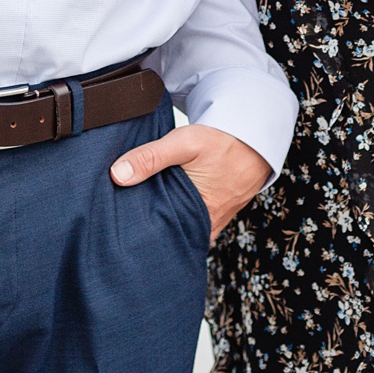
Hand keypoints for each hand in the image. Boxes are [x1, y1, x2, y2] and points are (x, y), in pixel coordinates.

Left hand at [111, 121, 270, 239]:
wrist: (256, 133)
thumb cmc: (222, 140)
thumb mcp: (184, 143)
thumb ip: (150, 158)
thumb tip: (117, 175)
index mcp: (201, 214)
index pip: (167, 239)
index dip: (145, 238)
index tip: (123, 234)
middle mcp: (210, 223)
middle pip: (175, 236)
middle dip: (154, 233)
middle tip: (127, 230)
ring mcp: (217, 219)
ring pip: (186, 229)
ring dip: (169, 224)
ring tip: (143, 219)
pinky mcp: (219, 210)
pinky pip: (196, 221)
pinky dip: (182, 217)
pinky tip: (167, 207)